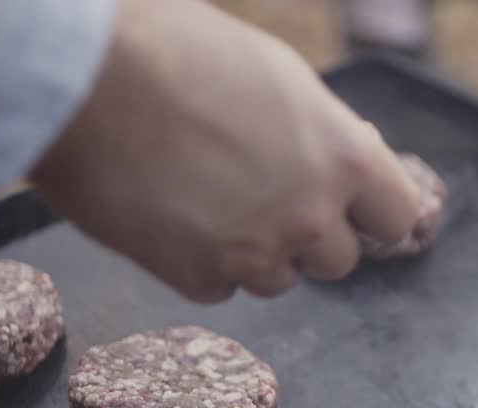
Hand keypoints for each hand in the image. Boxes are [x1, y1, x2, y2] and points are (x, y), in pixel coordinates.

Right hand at [29, 0, 420, 301]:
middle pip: (338, 260)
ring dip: (254, 252)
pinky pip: (218, 287)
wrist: (80, 80)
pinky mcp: (196, 280)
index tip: (351, 207)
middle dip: (309, 236)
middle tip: (262, 197)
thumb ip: (317, 131)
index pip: (398, 214)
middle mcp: (311, 215)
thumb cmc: (173, 49)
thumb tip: (333, 155)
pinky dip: (199, 262)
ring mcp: (255, 255)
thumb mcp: (275, 75)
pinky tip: (168, 215)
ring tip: (203, 198)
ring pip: (277, 280)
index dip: (372, 211)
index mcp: (343, 156)